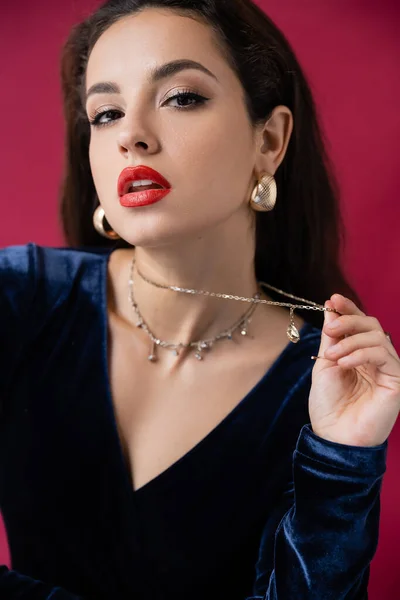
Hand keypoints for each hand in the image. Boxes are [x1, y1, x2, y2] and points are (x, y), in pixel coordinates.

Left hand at [309, 294, 399, 446]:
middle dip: (350, 320)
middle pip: (372, 325)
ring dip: (351, 341)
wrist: (334, 436)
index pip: (360, 324)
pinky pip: (383, 355)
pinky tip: (344, 363)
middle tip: (331, 328)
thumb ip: (332, 338)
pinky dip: (361, 353)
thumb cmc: (329, 405)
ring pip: (378, 337)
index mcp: (359, 354)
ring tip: (332, 356)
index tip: (332, 299)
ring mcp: (389, 369)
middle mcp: (377, 360)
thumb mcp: (325, 364)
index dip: (349, 309)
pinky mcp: (397, 380)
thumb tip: (331, 308)